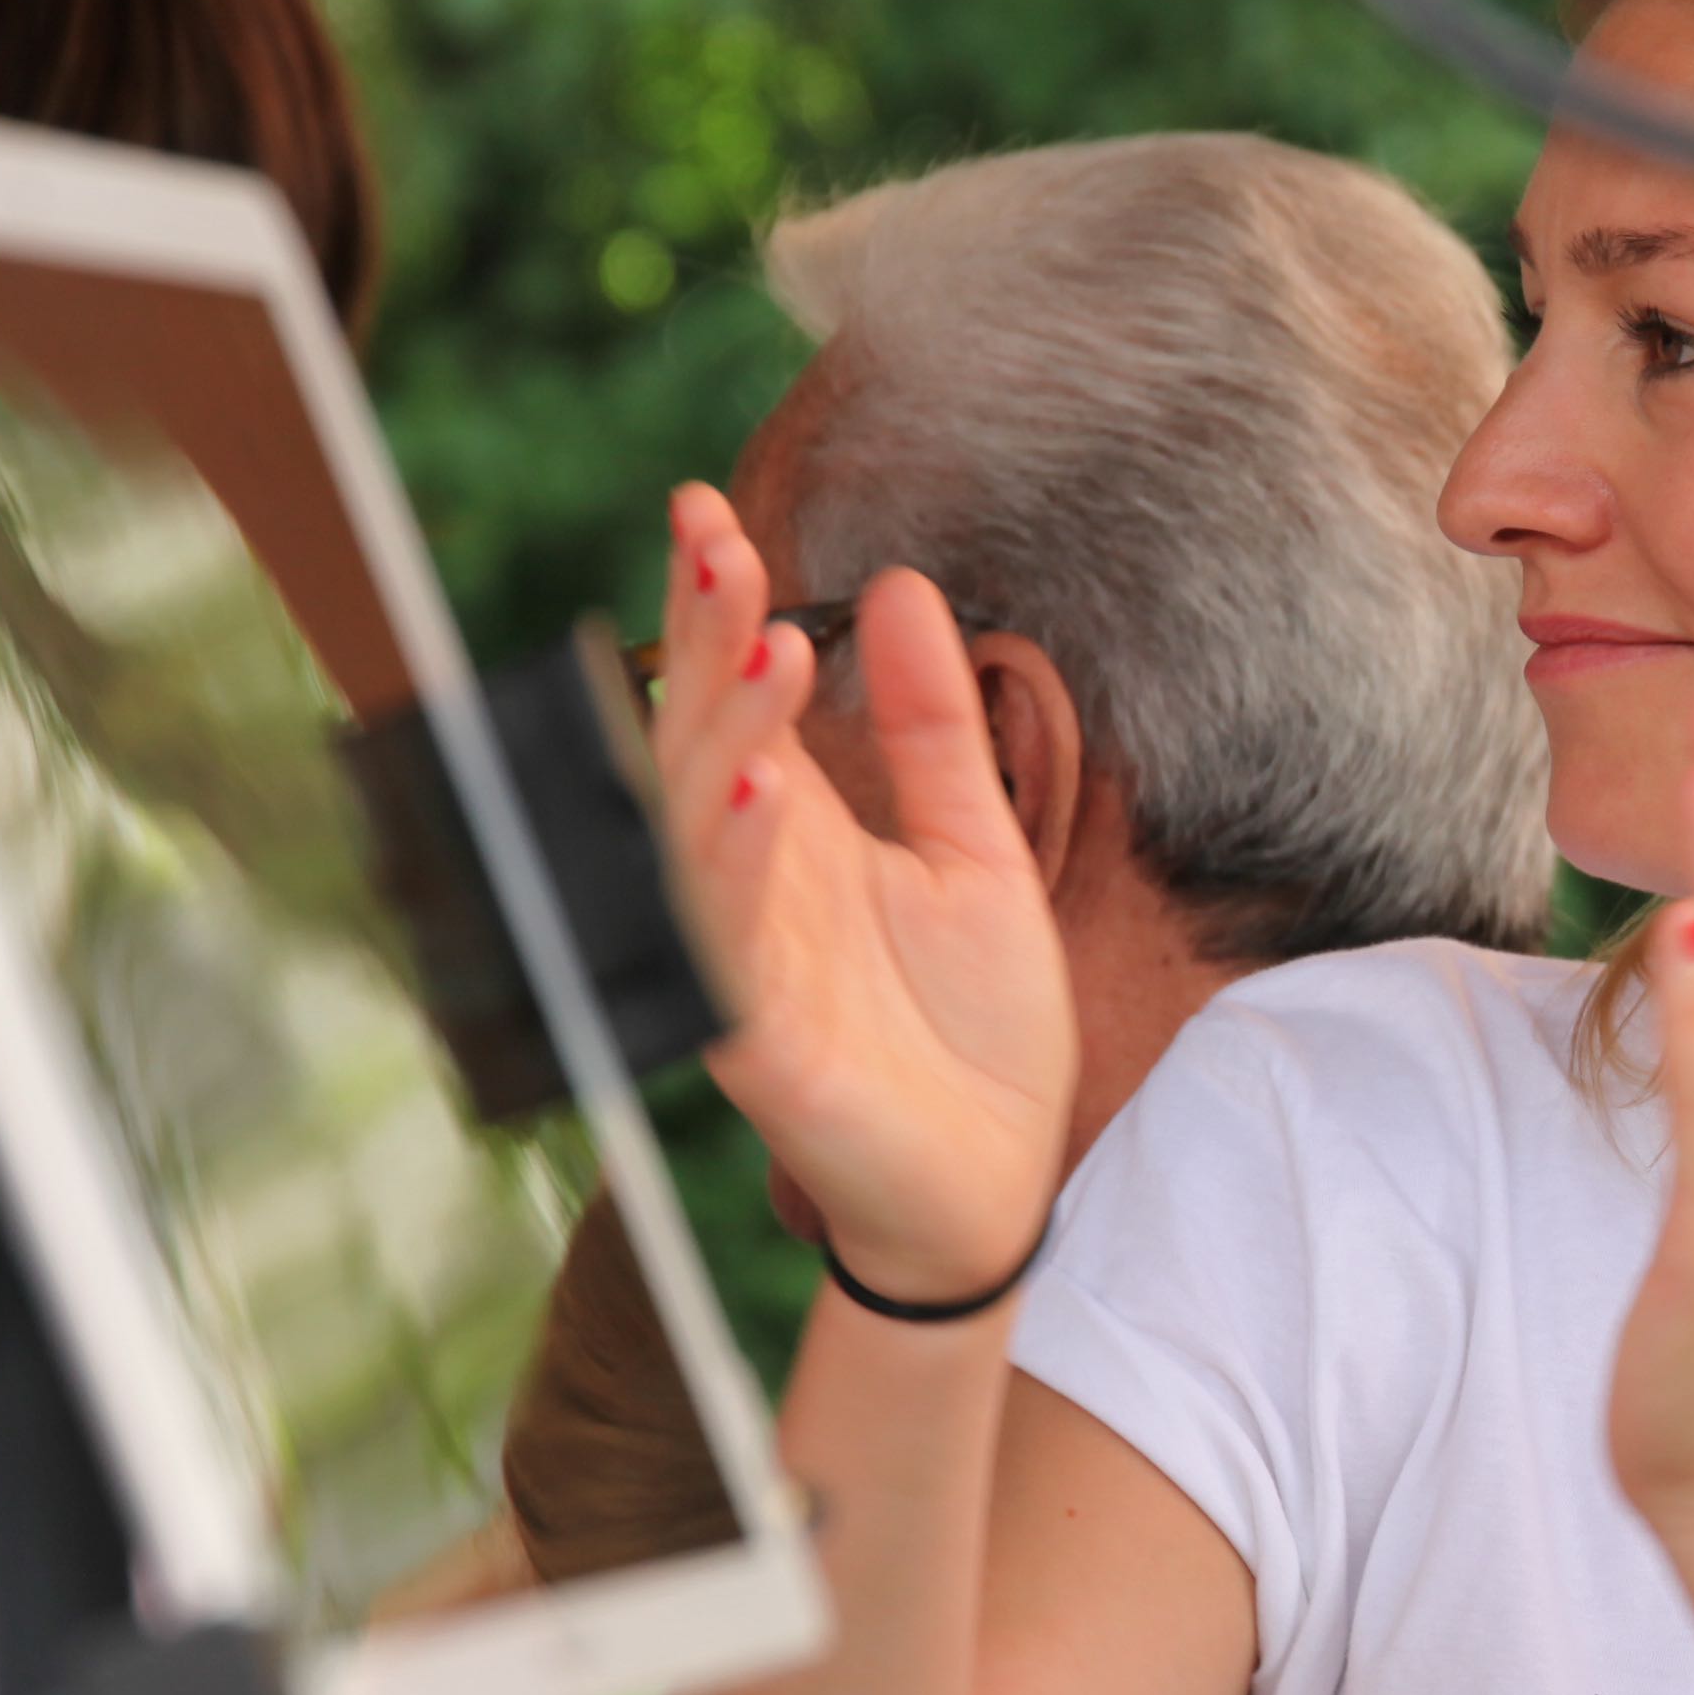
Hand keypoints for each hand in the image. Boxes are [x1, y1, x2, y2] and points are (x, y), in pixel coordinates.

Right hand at [640, 488, 1077, 1308]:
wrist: (998, 1186)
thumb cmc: (975, 1032)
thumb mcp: (977, 852)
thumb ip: (938, 732)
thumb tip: (902, 588)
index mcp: (794, 835)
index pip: (734, 699)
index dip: (713, 609)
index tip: (706, 508)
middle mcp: (748, 886)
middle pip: (697, 743)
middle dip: (705, 645)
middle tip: (721, 546)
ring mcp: (740, 961)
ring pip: (695, 828)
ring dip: (724, 733)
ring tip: (767, 645)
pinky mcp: (752, 1040)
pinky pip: (723, 937)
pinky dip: (738, 857)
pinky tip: (764, 786)